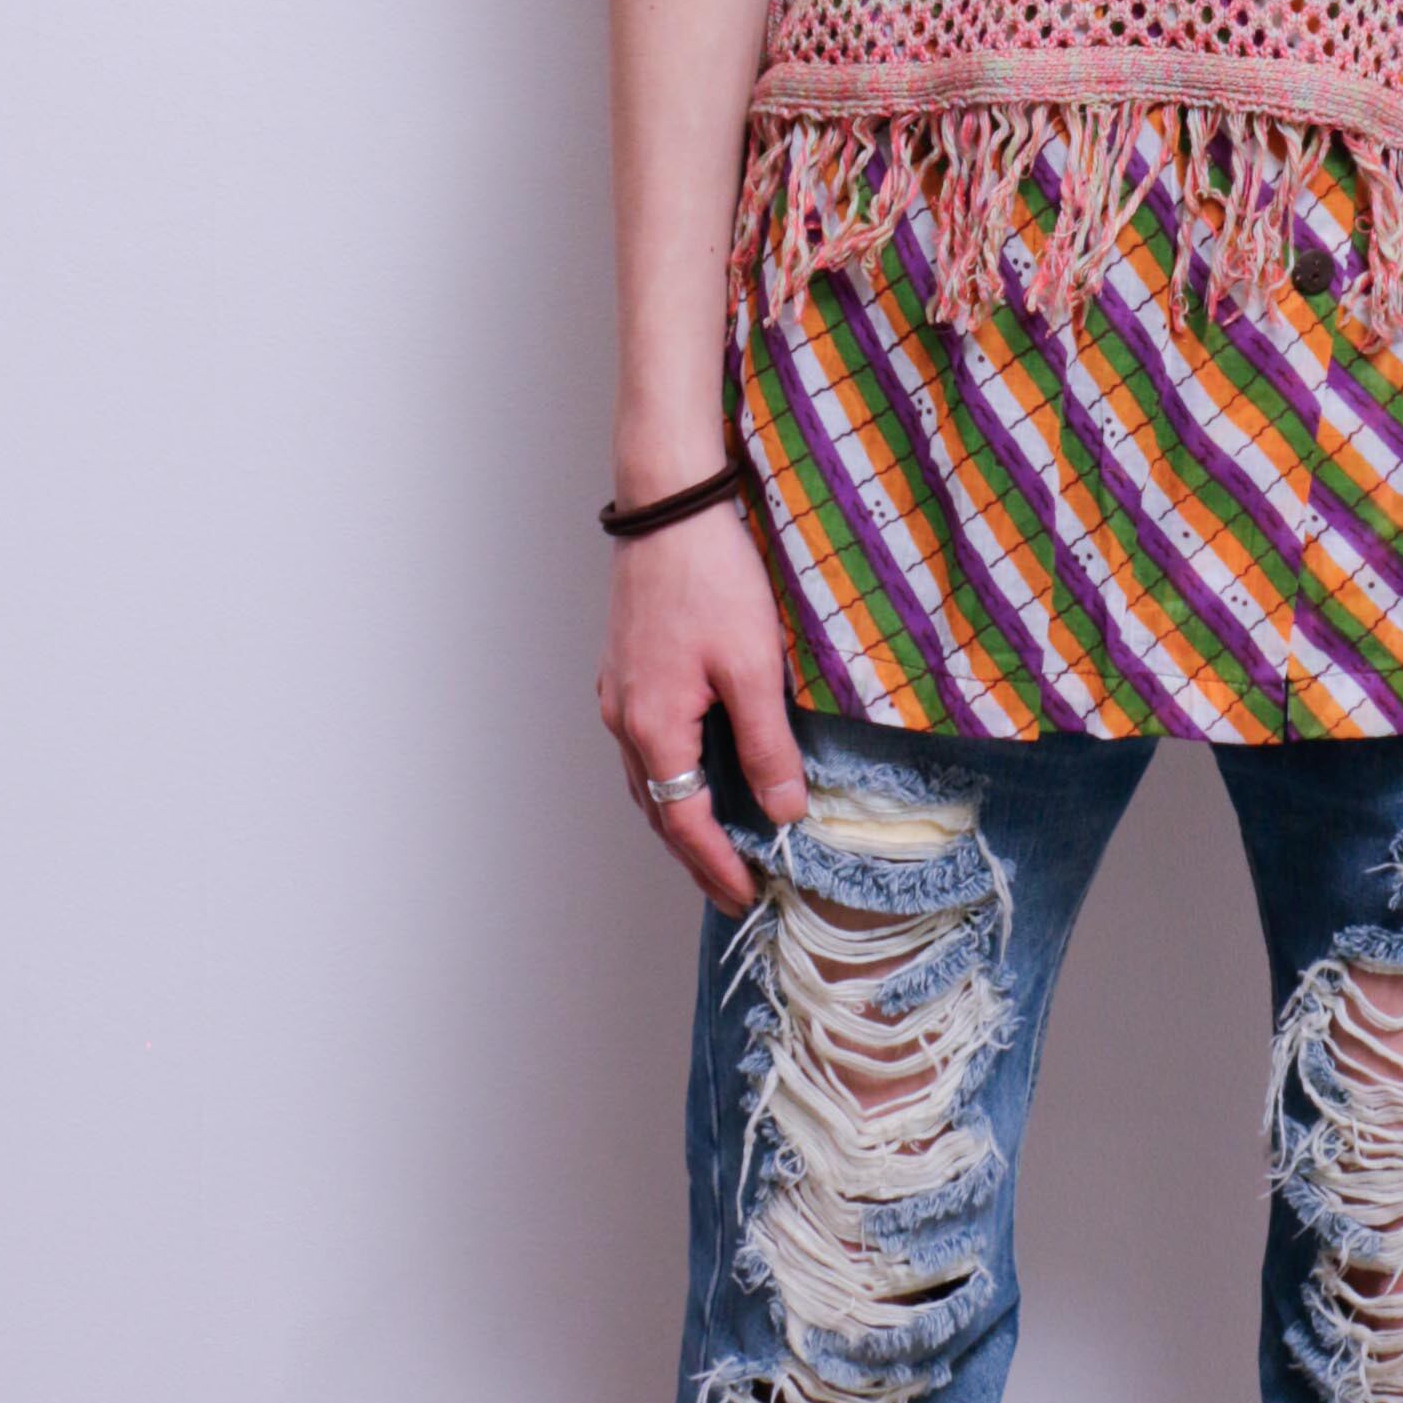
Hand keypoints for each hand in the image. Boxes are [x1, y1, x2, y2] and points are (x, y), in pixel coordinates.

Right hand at [599, 501, 807, 914]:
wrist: (670, 506)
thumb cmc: (711, 577)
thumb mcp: (754, 667)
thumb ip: (766, 746)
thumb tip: (782, 812)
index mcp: (653, 728)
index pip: (684, 823)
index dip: (716, 866)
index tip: (747, 896)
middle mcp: (624, 719)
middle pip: (658, 809)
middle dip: (695, 855)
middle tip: (734, 889)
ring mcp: (620, 694)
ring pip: (647, 780)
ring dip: (681, 819)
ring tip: (719, 846)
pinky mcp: (626, 670)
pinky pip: (645, 747)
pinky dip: (672, 778)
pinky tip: (699, 775)